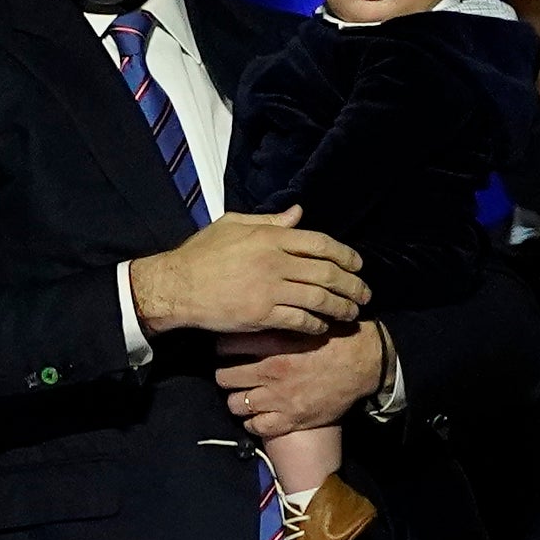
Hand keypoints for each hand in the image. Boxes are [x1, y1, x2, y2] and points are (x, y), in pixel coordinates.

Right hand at [129, 206, 363, 339]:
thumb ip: (270, 221)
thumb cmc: (201, 254)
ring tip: (351, 313)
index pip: (320, 244)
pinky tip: (322, 326)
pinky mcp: (261, 315)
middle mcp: (274, 262)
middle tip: (364, 294)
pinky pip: (299, 320)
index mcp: (269, 237)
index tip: (357, 265)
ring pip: (319, 299)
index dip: (345, 255)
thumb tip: (299, 213)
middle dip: (352, 285)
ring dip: (340, 307)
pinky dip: (316, 324)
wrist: (176, 285)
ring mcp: (269, 289)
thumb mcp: (233, 225)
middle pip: (326, 273)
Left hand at [218, 321, 389, 438]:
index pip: (225, 347)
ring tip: (244, 395)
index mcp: (273, 345)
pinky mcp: (292, 419)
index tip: (226, 349)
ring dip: (238, 400)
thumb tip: (253, 312)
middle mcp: (271, 373)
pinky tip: (257, 415)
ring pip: (236, 405)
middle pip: (225, 378)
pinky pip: (256, 427)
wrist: (367, 362)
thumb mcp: (306, 321)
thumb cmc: (336, 337)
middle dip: (227, 375)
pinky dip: (253, 422)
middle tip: (233, 374)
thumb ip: (279, 320)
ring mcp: (280, 399)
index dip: (222, 348)